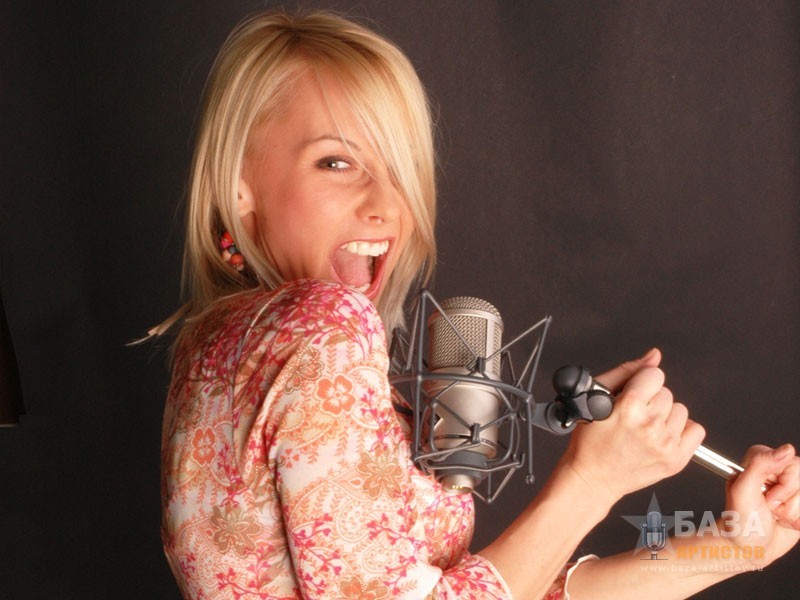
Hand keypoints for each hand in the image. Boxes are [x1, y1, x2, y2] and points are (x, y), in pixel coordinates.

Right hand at [558, 349, 705, 506]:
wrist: (593, 478)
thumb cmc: (590, 442)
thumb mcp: (597, 397)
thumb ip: (627, 371)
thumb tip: (653, 356)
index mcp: (629, 406)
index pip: (654, 375)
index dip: (641, 383)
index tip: (633, 395)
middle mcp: (650, 425)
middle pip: (667, 393)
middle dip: (651, 400)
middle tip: (634, 416)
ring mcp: (665, 444)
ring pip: (681, 410)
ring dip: (665, 416)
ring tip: (646, 428)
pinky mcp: (676, 460)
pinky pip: (696, 431)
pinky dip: (682, 431)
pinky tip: (662, 436)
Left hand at [722, 444, 799, 567]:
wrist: (749, 549)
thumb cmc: (739, 521)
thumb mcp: (743, 490)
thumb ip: (761, 464)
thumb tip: (787, 449)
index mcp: (761, 463)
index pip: (791, 461)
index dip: (785, 482)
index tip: (768, 496)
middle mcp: (777, 473)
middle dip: (789, 500)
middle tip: (770, 508)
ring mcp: (791, 490)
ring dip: (795, 512)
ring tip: (777, 516)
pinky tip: (787, 522)